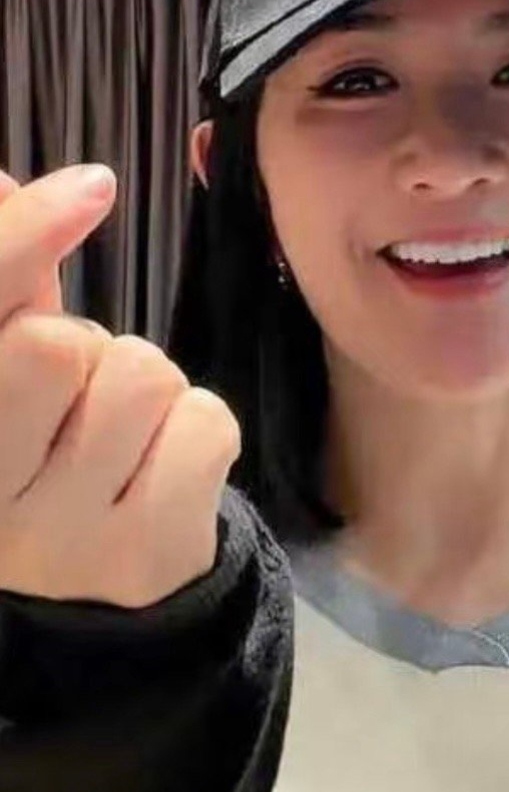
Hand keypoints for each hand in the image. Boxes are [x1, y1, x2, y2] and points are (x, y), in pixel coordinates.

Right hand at [0, 164, 240, 607]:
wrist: (96, 611)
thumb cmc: (49, 470)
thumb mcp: (9, 392)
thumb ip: (6, 292)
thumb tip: (1, 181)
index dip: (19, 245)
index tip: (90, 186)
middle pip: (55, 346)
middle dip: (87, 349)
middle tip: (81, 399)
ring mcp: (68, 535)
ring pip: (143, 374)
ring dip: (149, 388)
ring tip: (124, 439)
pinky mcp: (150, 552)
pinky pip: (205, 422)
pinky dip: (199, 429)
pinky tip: (167, 472)